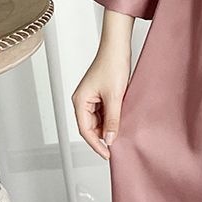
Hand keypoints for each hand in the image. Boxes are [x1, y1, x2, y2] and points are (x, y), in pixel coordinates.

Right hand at [71, 43, 130, 159]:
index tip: (108, 154)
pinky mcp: (100, 93)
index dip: (96, 144)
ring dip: (108, 127)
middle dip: (102, 136)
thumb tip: (109, 139)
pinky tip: (121, 120)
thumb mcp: (115, 96)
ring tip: (120, 133)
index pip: (85, 130)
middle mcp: (82, 100)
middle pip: (90, 126)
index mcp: (80, 101)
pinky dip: (111, 117)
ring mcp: (91, 96)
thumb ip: (112, 120)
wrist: (118, 46)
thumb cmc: (113, 65)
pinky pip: (103, 111)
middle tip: (116, 146)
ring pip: (98, 119)